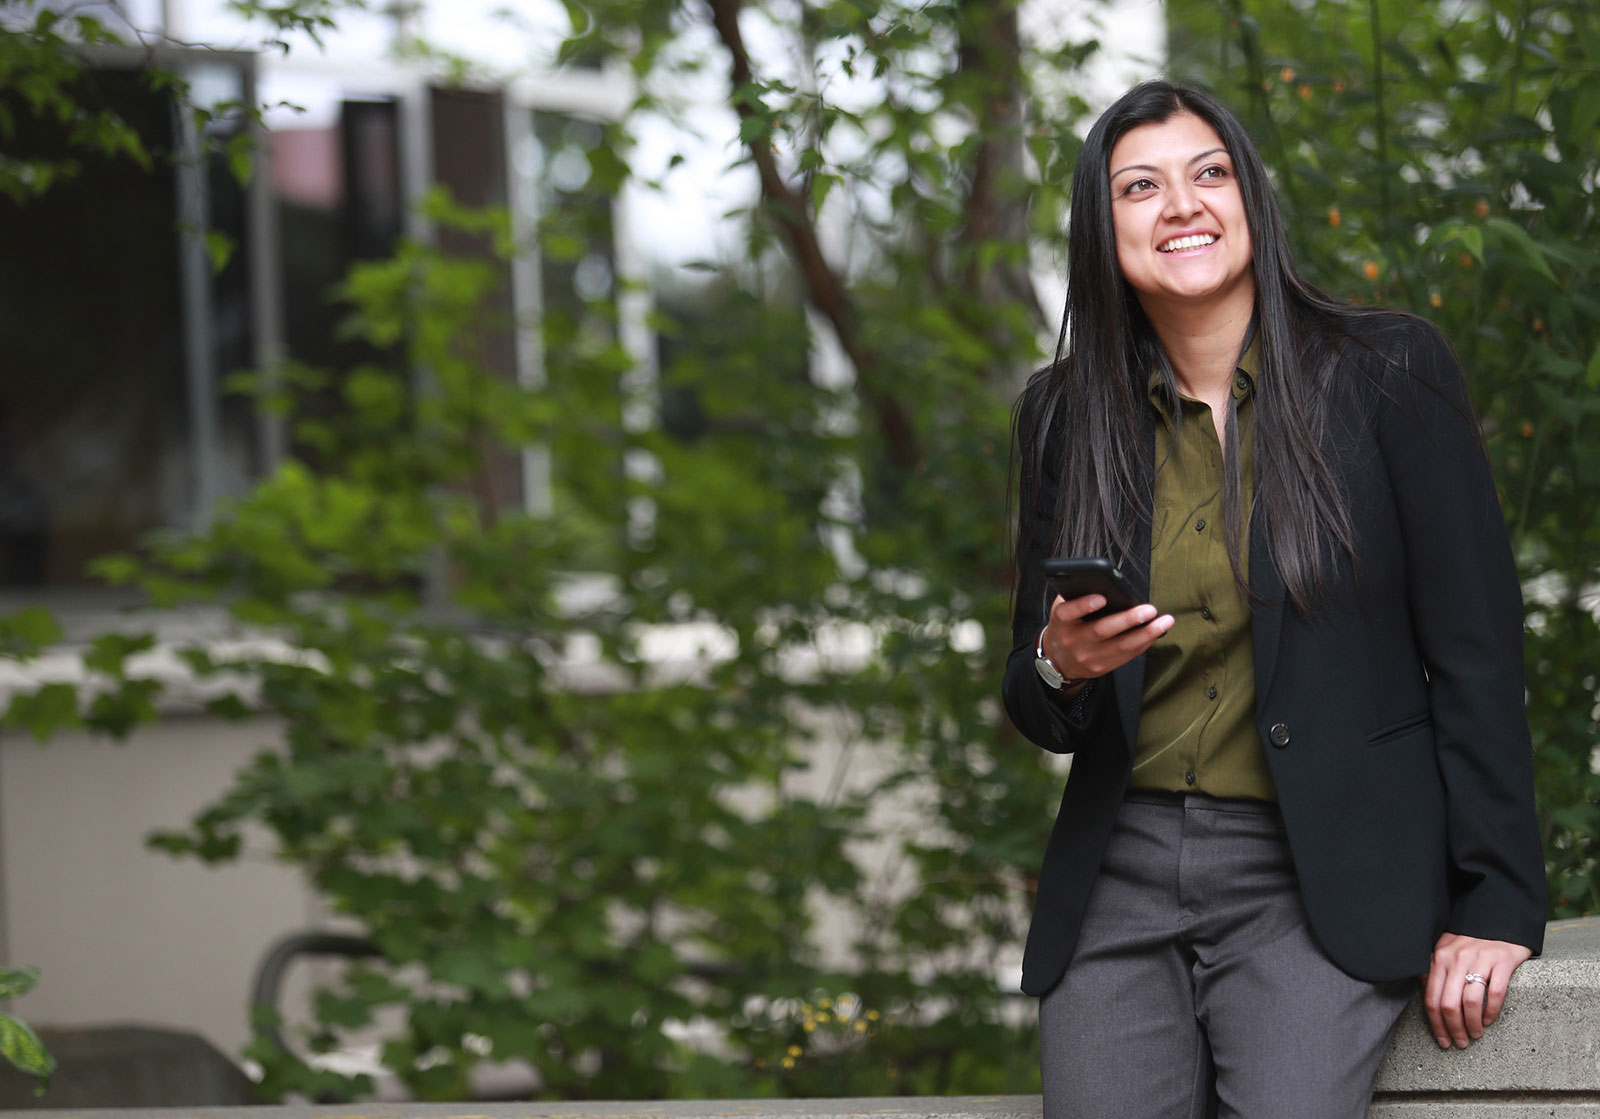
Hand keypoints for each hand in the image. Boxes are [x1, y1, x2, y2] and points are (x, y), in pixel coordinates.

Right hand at [1040, 594, 1173, 683]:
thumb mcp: (1064, 609)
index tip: (1102, 597)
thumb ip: (1078, 596)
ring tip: (1165, 621)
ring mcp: (1088, 657)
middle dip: (1127, 619)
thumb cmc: (1067, 625)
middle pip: (1101, 631)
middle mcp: (1072, 641)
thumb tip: (1107, 583)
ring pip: (1120, 646)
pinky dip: (1144, 642)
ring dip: (1146, 633)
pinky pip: (1127, 655)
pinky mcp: (1102, 667)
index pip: (1068, 612)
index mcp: (1060, 622)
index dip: (1084, 605)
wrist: (1060, 659)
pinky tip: (1158, 632)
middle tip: (1149, 609)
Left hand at [1421, 932, 1531, 1048]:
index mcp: (1439, 958)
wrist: (1499, 917)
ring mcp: (1480, 960)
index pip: (1431, 997)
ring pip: (1470, 1001)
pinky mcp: (1502, 961)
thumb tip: (1422, 986)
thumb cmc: (1470, 937)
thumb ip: (1433, 966)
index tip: (1442, 1040)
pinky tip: (1489, 1020)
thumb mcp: (1446, 947)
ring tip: (1475, 1034)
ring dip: (1472, 1024)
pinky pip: (1495, 993)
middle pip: (1448, 1003)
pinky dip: (1491, 1011)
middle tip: (1460, 1043)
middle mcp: (1456, 959)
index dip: (1435, 1023)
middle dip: (1453, 1029)